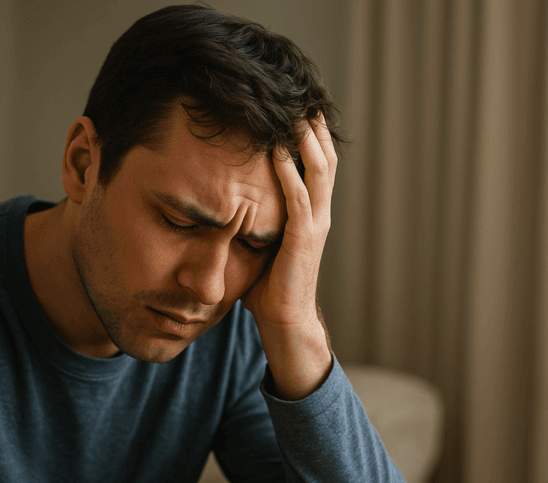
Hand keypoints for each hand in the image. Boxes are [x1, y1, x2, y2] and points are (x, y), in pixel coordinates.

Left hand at [242, 113, 335, 399]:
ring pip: (319, 170)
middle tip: (298, 95)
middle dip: (311, 125)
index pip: (316, 163)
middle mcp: (319, 213)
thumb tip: (224, 199)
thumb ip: (251, 218)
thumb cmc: (268, 288)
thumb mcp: (259, 243)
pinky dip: (289, 171)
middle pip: (324, 156)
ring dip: (305, 139)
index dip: (308, 134)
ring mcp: (315, 225)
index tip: (292, 105)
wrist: (284, 322)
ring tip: (292, 111)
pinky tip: (277, 150)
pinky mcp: (303, 239)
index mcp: (310, 213)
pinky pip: (299, 197)